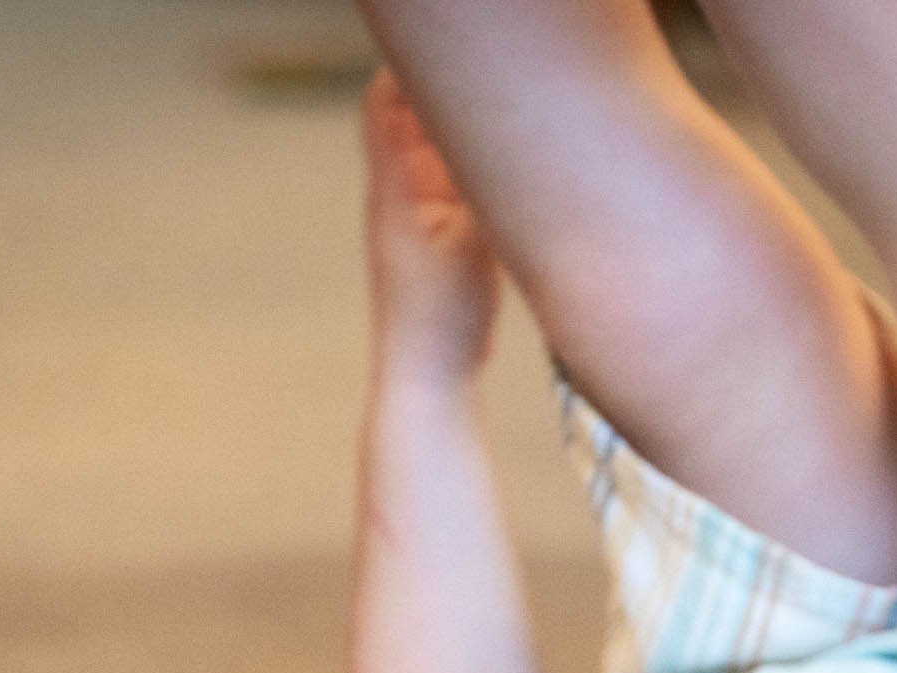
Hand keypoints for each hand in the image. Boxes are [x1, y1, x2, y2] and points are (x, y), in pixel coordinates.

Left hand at [362, 69, 499, 378]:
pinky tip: (506, 186)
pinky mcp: (436, 245)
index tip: (456, 65)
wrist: (428, 383)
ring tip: (506, 135)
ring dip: (467, 141)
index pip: (385, 103)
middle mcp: (397, 198)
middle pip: (413, 122)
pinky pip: (454, 191)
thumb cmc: (445, 319)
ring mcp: (415, 221)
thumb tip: (511, 140)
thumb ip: (489, 184)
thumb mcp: (476, 243)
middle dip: (449, 102)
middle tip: (494, 96)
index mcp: (395, 189)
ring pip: (438, 157)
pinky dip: (476, 177)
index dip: (409, 73)